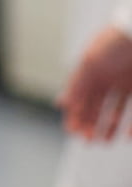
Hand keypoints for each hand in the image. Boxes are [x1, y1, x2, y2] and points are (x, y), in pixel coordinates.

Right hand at [61, 24, 131, 139]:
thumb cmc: (115, 45)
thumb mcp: (90, 62)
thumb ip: (77, 83)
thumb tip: (62, 103)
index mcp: (89, 70)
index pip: (78, 95)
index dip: (74, 113)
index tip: (71, 130)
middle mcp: (105, 78)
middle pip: (94, 105)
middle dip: (88, 123)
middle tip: (86, 140)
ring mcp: (123, 84)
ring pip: (113, 110)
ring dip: (106, 126)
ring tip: (102, 142)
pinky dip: (129, 124)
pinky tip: (126, 136)